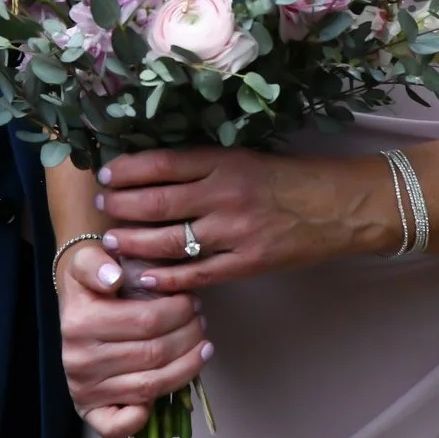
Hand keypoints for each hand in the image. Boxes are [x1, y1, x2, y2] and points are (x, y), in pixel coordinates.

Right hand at [55, 239, 207, 437]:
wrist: (74, 311)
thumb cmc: (92, 287)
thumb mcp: (88, 262)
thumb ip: (96, 263)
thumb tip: (113, 278)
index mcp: (80, 322)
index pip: (147, 321)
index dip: (180, 311)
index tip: (193, 301)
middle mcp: (79, 360)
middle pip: (154, 353)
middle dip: (189, 335)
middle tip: (201, 322)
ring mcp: (84, 389)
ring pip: (151, 384)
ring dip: (187, 366)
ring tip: (202, 346)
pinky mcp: (89, 411)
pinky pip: (119, 426)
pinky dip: (145, 415)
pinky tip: (167, 390)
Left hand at [93, 147, 385, 295]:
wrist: (336, 207)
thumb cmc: (287, 179)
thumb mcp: (245, 158)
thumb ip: (203, 165)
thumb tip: (152, 172)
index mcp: (224, 161)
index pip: (162, 163)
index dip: (128, 170)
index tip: (105, 174)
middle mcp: (225, 194)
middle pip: (157, 202)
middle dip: (121, 206)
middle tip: (102, 208)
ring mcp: (234, 232)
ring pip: (169, 241)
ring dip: (134, 242)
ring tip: (113, 241)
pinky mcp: (246, 264)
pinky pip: (196, 275)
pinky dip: (166, 279)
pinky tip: (145, 278)